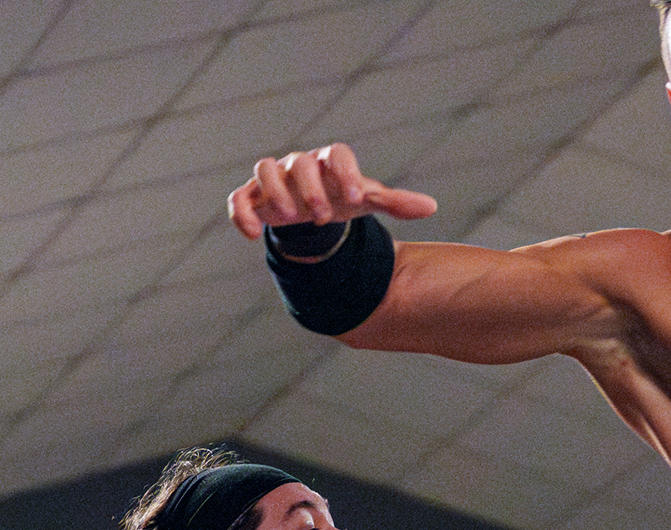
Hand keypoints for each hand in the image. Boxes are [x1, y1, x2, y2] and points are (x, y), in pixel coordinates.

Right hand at [229, 143, 437, 238]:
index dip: (346, 173)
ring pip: (264, 168)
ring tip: (290, 217)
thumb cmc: (342, 197)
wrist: (312, 209)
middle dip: (311, 189)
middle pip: (300, 163)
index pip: (338, 154)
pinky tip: (253, 235)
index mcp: (331, 162)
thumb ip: (395, 203)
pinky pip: (239, 197)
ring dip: (275, 193)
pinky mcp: (253, 197)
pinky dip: (241, 213)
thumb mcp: (367, 201)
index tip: (356, 198)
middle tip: (323, 217)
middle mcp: (300, 164)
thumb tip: (431, 207)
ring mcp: (275, 178)